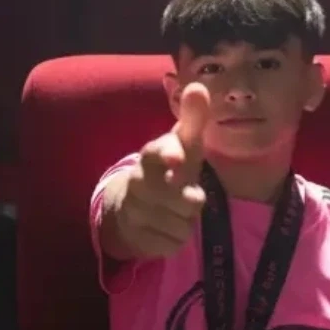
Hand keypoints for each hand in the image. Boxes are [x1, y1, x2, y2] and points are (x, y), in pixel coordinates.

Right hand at [114, 83, 210, 257]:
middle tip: (189, 196)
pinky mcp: (140, 239)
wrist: (131, 207)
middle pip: (182, 198)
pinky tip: (167, 227)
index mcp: (151, 157)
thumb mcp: (182, 146)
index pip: (157, 152)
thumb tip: (199, 86)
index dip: (169, 154)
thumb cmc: (167, 171)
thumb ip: (192, 119)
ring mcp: (137, 213)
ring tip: (176, 211)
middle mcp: (139, 183)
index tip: (177, 159)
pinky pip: (174, 243)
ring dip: (186, 220)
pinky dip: (177, 238)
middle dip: (191, 200)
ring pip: (182, 224)